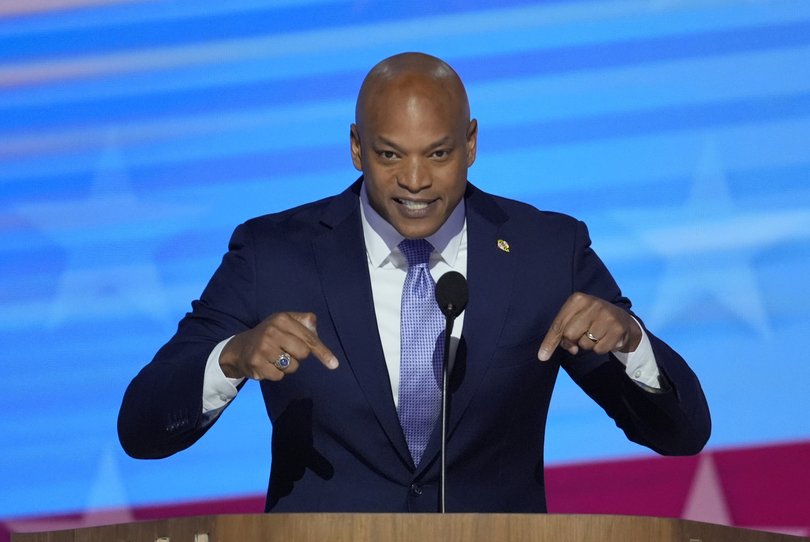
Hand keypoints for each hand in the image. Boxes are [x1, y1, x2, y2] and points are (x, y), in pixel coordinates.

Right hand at [219, 312, 338, 380]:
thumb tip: (315, 327)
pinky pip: (279, 376)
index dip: (323, 352)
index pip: (309, 338)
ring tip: (275, 357)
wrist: (240, 348)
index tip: (334, 364)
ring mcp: (263, 348)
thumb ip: (303, 322)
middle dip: (299, 356)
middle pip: (303, 354)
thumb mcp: (285, 322)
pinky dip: (276, 374)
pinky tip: (267, 365)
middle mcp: (272, 331)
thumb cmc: (270, 334)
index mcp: (282, 319)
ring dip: (288, 366)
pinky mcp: (257, 364)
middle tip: (286, 350)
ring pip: (292, 367)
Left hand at [538, 292, 641, 361]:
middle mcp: (592, 304)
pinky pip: (599, 349)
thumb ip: (559, 334)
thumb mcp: (574, 319)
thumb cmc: (590, 320)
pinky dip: (600, 349)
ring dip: (588, 345)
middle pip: (570, 335)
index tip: (542, 356)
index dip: (550, 342)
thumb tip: (544, 356)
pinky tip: (606, 338)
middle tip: (581, 337)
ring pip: (585, 344)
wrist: (622, 319)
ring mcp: (607, 316)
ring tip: (596, 335)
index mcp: (578, 299)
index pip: (558, 324)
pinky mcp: (618, 329)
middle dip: (572, 342)